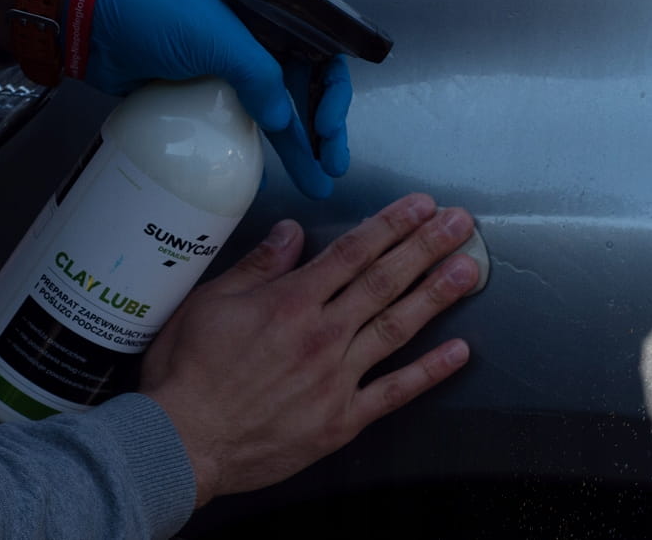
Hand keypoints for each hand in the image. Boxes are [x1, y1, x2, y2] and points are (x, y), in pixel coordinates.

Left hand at [80, 0, 351, 198]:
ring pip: (275, 113)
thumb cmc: (155, 11)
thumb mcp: (214, 36)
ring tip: (316, 184)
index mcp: (268, 13)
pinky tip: (266, 178)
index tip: (324, 127)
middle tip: (331, 166)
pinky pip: (239, 127)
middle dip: (321, 130)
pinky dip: (251, 152)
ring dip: (295, 148)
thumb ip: (258, 75)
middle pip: (303, 89)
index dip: (331, 91)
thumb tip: (284, 120)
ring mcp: (230, 70)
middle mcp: (256, 41)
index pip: (319, 51)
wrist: (88, 21)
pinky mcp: (205, 96)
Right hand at [139, 194, 478, 505]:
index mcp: (291, 303)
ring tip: (469, 271)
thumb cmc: (189, 372)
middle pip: (384, 282)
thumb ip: (259, 266)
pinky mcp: (342, 418)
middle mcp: (322, 335)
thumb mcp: (211, 303)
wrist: (182, 443)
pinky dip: (429, 372)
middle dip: (426, 247)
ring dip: (436, 296)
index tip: (421, 206)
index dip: (392, 225)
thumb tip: (292, 231)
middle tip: (459, 224)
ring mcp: (337, 378)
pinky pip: (394, 392)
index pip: (353, 252)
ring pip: (397, 328)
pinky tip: (458, 352)